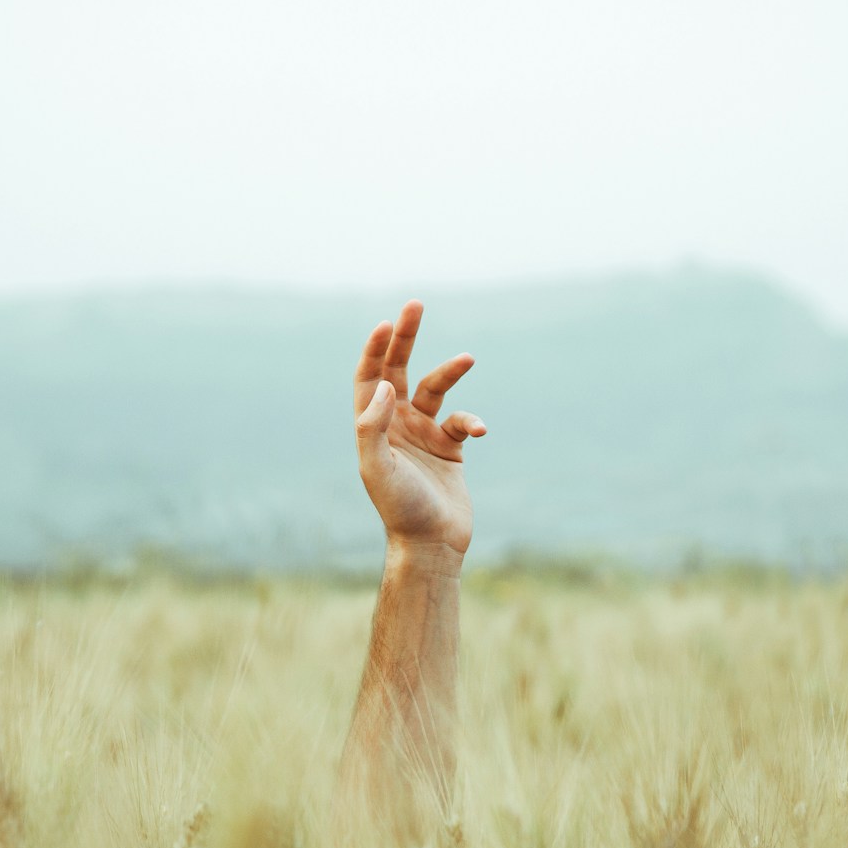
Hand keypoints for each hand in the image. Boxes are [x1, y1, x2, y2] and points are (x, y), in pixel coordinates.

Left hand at [352, 300, 485, 554]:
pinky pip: (462, 421)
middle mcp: (396, 424)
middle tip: (415, 304)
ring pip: (437, 390)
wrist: (431, 543)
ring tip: (468, 358)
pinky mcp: (450, 448)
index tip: (386, 324)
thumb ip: (374, 425)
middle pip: (398, 369)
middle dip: (406, 338)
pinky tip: (478, 432)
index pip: (369, 377)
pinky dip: (472, 420)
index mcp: (373, 425)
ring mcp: (423, 434)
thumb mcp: (377, 467)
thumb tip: (385, 384)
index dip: (375, 348)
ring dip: (450, 371)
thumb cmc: (399, 507)